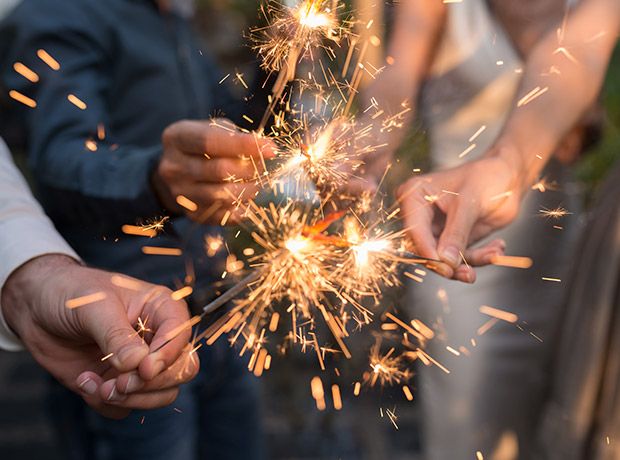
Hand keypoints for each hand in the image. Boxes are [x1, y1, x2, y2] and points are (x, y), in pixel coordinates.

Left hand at [1, 255, 198, 418]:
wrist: (36, 307)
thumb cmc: (70, 293)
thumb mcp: (93, 306)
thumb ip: (116, 335)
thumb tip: (137, 364)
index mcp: (161, 309)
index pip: (182, 336)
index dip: (168, 356)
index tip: (144, 369)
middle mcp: (157, 338)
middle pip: (182, 370)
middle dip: (152, 384)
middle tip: (120, 383)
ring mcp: (139, 364)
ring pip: (161, 395)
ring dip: (131, 399)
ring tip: (100, 388)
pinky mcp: (119, 383)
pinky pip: (127, 408)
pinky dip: (107, 404)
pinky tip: (85, 381)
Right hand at [154, 119, 275, 223]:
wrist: (178, 172)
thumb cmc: (203, 146)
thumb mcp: (212, 129)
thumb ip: (235, 136)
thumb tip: (267, 149)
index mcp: (176, 138)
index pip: (210, 141)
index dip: (244, 145)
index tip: (271, 148)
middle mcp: (173, 168)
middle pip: (220, 170)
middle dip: (250, 169)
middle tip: (263, 167)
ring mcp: (181, 194)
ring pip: (224, 195)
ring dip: (249, 189)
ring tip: (258, 182)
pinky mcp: (193, 214)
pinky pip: (225, 214)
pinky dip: (243, 206)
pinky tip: (248, 197)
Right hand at [397, 154, 523, 282]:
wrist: (509, 175)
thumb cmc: (486, 176)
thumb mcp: (469, 203)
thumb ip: (456, 233)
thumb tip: (445, 262)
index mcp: (414, 196)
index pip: (414, 230)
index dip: (427, 251)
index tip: (444, 268)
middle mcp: (421, 215)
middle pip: (426, 249)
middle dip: (449, 263)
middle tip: (468, 274)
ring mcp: (437, 229)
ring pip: (444, 258)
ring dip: (469, 262)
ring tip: (493, 255)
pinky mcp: (454, 239)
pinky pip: (461, 257)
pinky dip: (480, 257)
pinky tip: (497, 248)